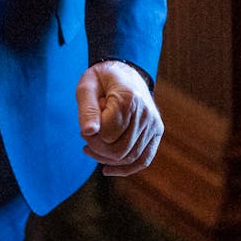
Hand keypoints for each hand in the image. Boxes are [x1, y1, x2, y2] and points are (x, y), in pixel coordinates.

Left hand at [76, 60, 162, 176]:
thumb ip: (86, 109)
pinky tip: (107, 169)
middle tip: (85, 139)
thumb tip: (88, 132)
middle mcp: (146, 113)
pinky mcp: (157, 131)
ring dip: (107, 159)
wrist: (125, 72)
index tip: (83, 128)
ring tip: (91, 149)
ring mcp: (154, 124)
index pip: (107, 134)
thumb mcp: (87, 86)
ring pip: (131, 157)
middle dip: (97, 150)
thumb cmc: (102, 79)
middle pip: (120, 149)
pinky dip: (126, 169)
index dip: (90, 136)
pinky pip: (144, 159)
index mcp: (128, 99)